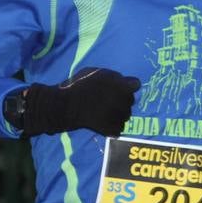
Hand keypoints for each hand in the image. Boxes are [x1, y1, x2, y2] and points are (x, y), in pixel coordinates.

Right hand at [20, 67, 140, 137]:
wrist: (66, 105)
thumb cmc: (79, 85)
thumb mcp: (96, 72)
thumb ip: (114, 77)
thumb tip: (125, 81)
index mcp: (122, 85)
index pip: (135, 84)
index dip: (127, 86)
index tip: (118, 88)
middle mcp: (125, 101)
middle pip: (130, 100)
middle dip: (121, 100)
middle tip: (106, 101)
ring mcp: (120, 116)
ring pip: (125, 115)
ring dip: (118, 114)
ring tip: (102, 112)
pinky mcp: (113, 129)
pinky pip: (118, 128)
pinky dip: (112, 127)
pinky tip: (101, 122)